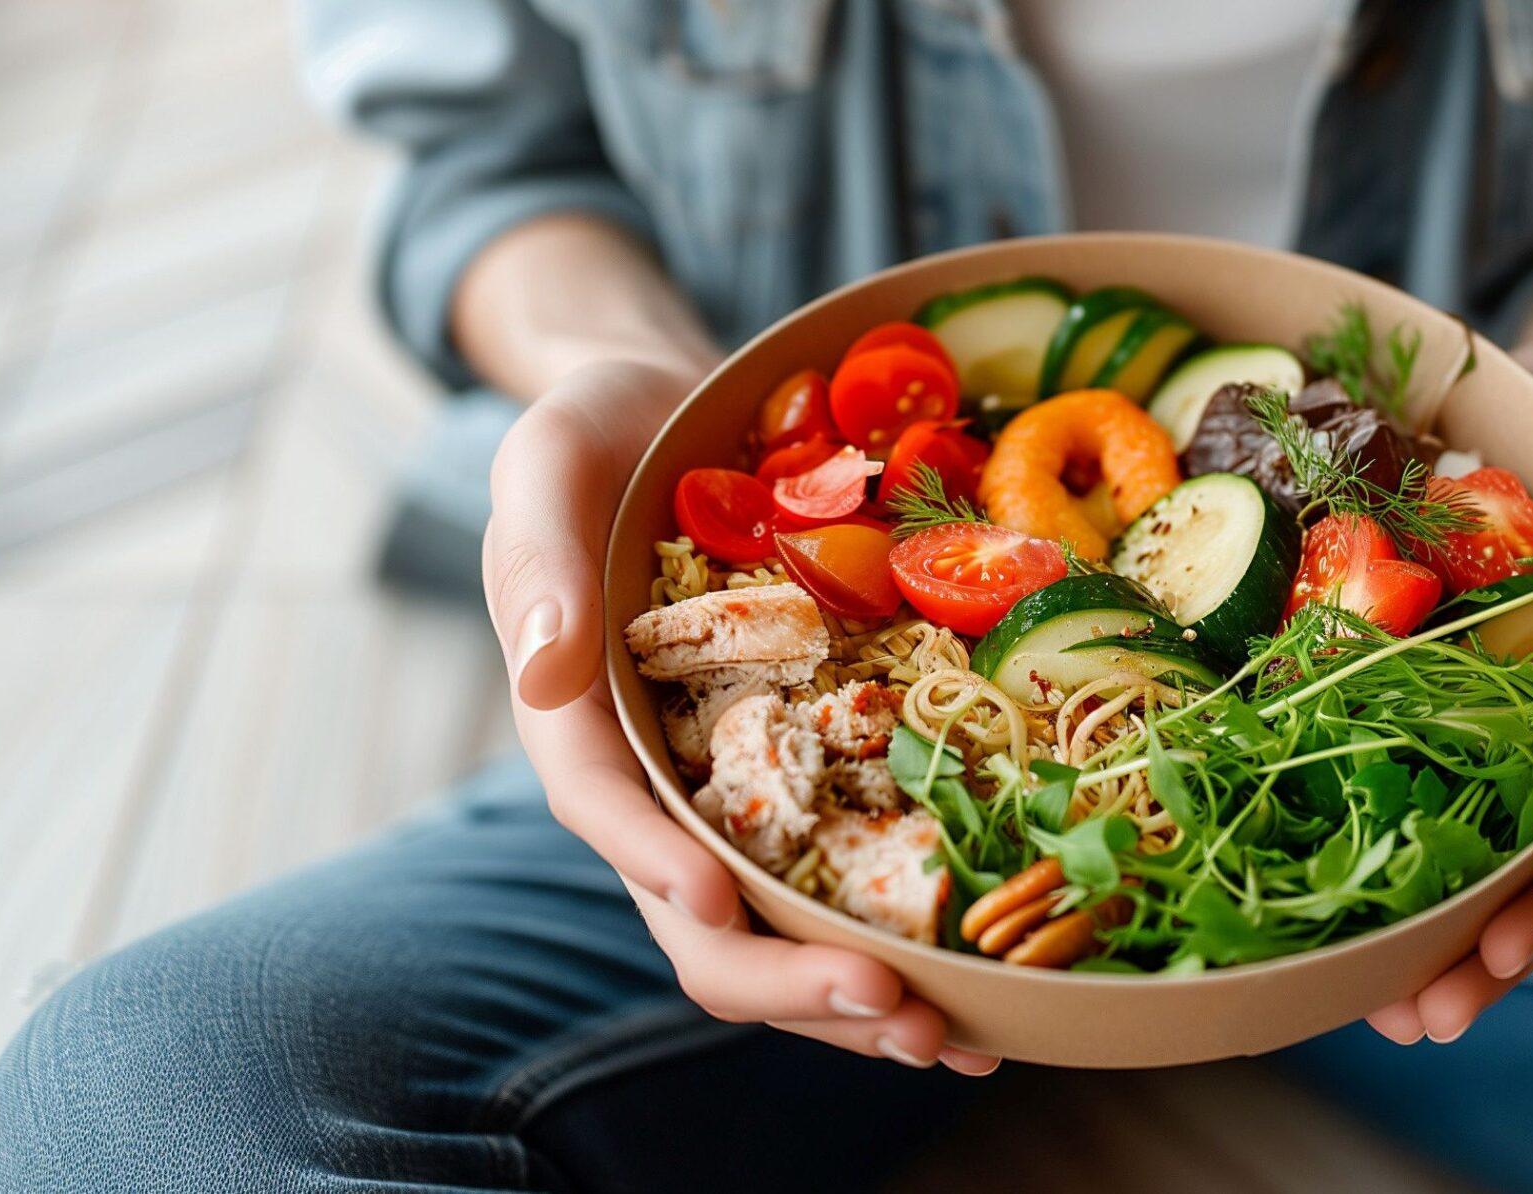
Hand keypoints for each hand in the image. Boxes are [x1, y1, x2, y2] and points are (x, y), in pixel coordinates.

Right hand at [483, 360, 998, 1074]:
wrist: (675, 416)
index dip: (656, 860)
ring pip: (783, 934)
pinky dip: (913, 942)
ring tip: (954, 1040)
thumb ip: (539, 563)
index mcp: (579, 719)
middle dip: (789, 982)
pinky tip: (993, 991)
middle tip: (891, 1007)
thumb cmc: (601, 440)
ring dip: (861, 1001)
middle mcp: (657, 783)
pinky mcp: (814, 786)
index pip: (606, 808)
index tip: (716, 899)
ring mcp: (737, 798)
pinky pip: (854, 884)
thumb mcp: (548, 468)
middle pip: (702, 918)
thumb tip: (542, 673)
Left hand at [1364, 308, 1532, 1044]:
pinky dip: (1372, 816)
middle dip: (1481, 952)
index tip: (1499, 957)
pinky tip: (1309, 859)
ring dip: (1424, 918)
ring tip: (1354, 991)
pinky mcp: (1449, 671)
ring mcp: (1517, 703)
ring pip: (1476, 835)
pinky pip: (1413, 759)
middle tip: (1409, 1020)